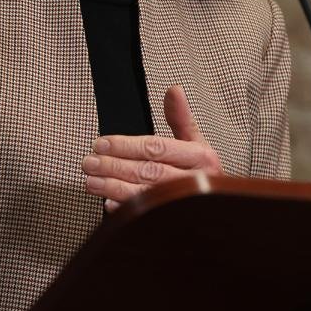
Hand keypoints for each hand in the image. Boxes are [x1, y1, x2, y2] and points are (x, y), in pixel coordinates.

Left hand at [82, 85, 222, 211]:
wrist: (221, 208)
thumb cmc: (204, 173)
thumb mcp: (197, 143)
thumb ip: (181, 118)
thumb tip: (174, 90)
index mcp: (199, 157)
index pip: (155, 148)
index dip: (125, 145)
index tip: (101, 143)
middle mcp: (193, 180)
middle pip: (147, 171)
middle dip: (114, 166)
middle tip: (89, 162)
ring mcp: (185, 203)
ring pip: (144, 193)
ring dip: (113, 187)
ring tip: (91, 182)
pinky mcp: (176, 220)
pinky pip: (148, 215)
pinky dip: (126, 209)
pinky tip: (108, 203)